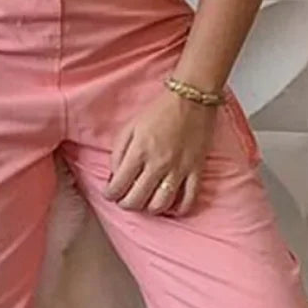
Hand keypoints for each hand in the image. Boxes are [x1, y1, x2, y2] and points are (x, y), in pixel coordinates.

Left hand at [105, 88, 216, 215]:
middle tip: (126, 200)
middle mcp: (158, 164)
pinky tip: (173, 208)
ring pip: (161, 204)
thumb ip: (118, 152)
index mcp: (139, 151)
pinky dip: (180, 209)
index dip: (110, 194)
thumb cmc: (160, 110)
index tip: (111, 193)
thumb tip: (115, 175)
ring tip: (147, 203)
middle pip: (137, 200)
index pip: (119, 186)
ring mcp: (179, 169)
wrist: (191, 98)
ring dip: (150, 209)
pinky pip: (190, 198)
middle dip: (127, 204)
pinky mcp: (197, 170)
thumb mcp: (130, 126)